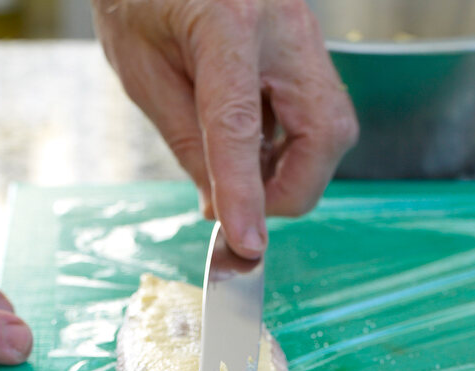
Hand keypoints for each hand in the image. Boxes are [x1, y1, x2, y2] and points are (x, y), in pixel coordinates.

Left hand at [93, 0, 357, 258]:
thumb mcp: (142, 70)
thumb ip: (187, 142)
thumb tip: (221, 207)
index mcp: (227, 19)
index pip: (241, 126)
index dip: (245, 194)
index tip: (247, 244)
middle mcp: (283, 24)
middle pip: (325, 133)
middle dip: (291, 189)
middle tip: (243, 208)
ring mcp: (304, 34)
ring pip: (332, 129)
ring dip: (293, 171)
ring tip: (241, 177)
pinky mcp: (307, 49)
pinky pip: (317, 115)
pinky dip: (290, 148)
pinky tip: (251, 148)